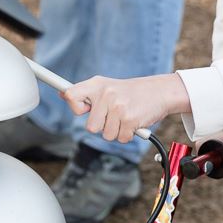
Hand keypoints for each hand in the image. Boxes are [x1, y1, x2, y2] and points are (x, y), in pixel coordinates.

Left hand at [62, 73, 191, 143]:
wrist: (159, 91)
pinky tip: (133, 122)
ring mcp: (118, 107)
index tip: (85, 109)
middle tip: (114, 115)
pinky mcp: (130, 120)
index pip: (71, 96)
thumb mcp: (107, 86)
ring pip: (106, 135)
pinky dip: (128, 134)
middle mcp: (106, 94)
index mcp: (97, 84)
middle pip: (91, 127)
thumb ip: (85, 92)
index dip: (76, 107)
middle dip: (103, 126)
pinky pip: (121, 138)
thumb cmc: (130, 92)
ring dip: (117, 131)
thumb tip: (63, 94)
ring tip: (125, 117)